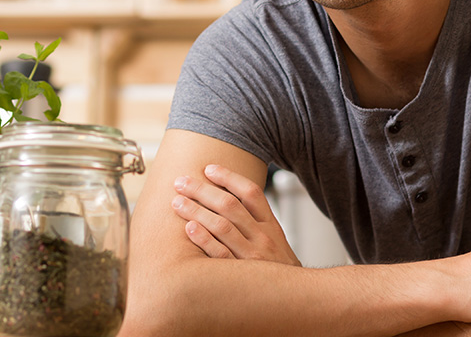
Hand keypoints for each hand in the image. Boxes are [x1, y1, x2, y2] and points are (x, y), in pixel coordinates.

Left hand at [170, 164, 300, 265]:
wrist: (293, 301)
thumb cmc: (277, 268)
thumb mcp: (275, 240)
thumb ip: (256, 220)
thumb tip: (227, 196)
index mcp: (271, 225)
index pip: (250, 193)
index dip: (228, 177)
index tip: (208, 168)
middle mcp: (263, 238)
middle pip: (230, 206)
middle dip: (202, 190)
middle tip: (181, 182)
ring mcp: (252, 257)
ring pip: (222, 226)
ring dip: (196, 211)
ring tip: (177, 202)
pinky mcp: (241, 277)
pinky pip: (220, 255)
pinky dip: (205, 240)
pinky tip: (190, 228)